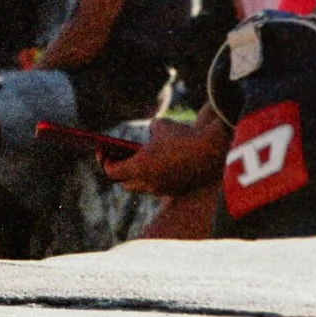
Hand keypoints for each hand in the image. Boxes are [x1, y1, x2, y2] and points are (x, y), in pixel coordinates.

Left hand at [109, 116, 226, 196]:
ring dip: (137, 176)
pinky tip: (156, 164)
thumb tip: (151, 139)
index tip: (102, 151)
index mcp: (140, 167)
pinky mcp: (179, 190)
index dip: (104, 162)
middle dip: (118, 171)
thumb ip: (150, 133)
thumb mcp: (160, 126)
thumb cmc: (183, 134)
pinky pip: (159, 186)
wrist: (213, 149)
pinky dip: (154, 177)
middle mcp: (150, 183)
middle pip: (125, 183)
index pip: (112, 172)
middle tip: (116, 157)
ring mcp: (165, 189)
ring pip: (142, 187)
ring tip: (135, 162)